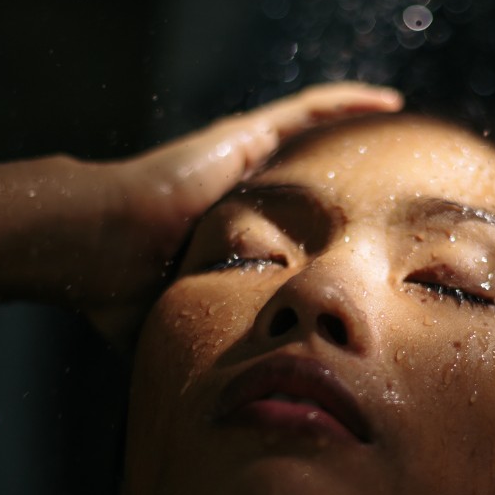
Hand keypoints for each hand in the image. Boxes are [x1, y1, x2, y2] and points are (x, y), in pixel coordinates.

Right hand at [84, 82, 403, 344]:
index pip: (289, 220)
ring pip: (314, 134)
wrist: (97, 246)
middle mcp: (239, 184)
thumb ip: (194, 342)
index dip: (323, 222)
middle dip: (349, 175)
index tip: (360, 236)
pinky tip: (387, 102)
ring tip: (398, 123)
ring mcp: (241, 154)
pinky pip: (307, 111)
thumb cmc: (118, 287)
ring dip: (356, 129)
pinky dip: (346, 103)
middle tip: (396, 184)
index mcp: (226, 223)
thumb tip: (196, 392)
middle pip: (309, 174)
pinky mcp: (242, 135)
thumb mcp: (175, 317)